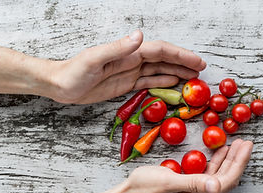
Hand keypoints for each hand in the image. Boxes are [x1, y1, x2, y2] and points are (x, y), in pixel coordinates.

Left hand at [49, 30, 205, 103]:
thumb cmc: (73, 72)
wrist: (60, 85)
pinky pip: (147, 82)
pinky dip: (162, 83)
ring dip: (176, 73)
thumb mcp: (94, 59)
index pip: (159, 51)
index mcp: (127, 52)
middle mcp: (131, 60)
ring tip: (193, 79)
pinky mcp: (124, 85)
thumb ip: (117, 48)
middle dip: (183, 63)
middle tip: (202, 72)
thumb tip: (140, 36)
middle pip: (163, 60)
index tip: (196, 62)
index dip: (180, 55)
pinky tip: (172, 84)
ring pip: (158, 71)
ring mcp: (129, 72)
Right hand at [115, 139, 252, 192]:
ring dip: (225, 163)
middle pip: (225, 181)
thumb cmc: (142, 189)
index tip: (246, 145)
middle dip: (235, 161)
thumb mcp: (166, 181)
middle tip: (244, 142)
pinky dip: (213, 166)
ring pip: (216, 180)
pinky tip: (215, 156)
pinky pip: (206, 180)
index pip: (226, 181)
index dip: (238, 162)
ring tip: (233, 146)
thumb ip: (192, 183)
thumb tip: (216, 185)